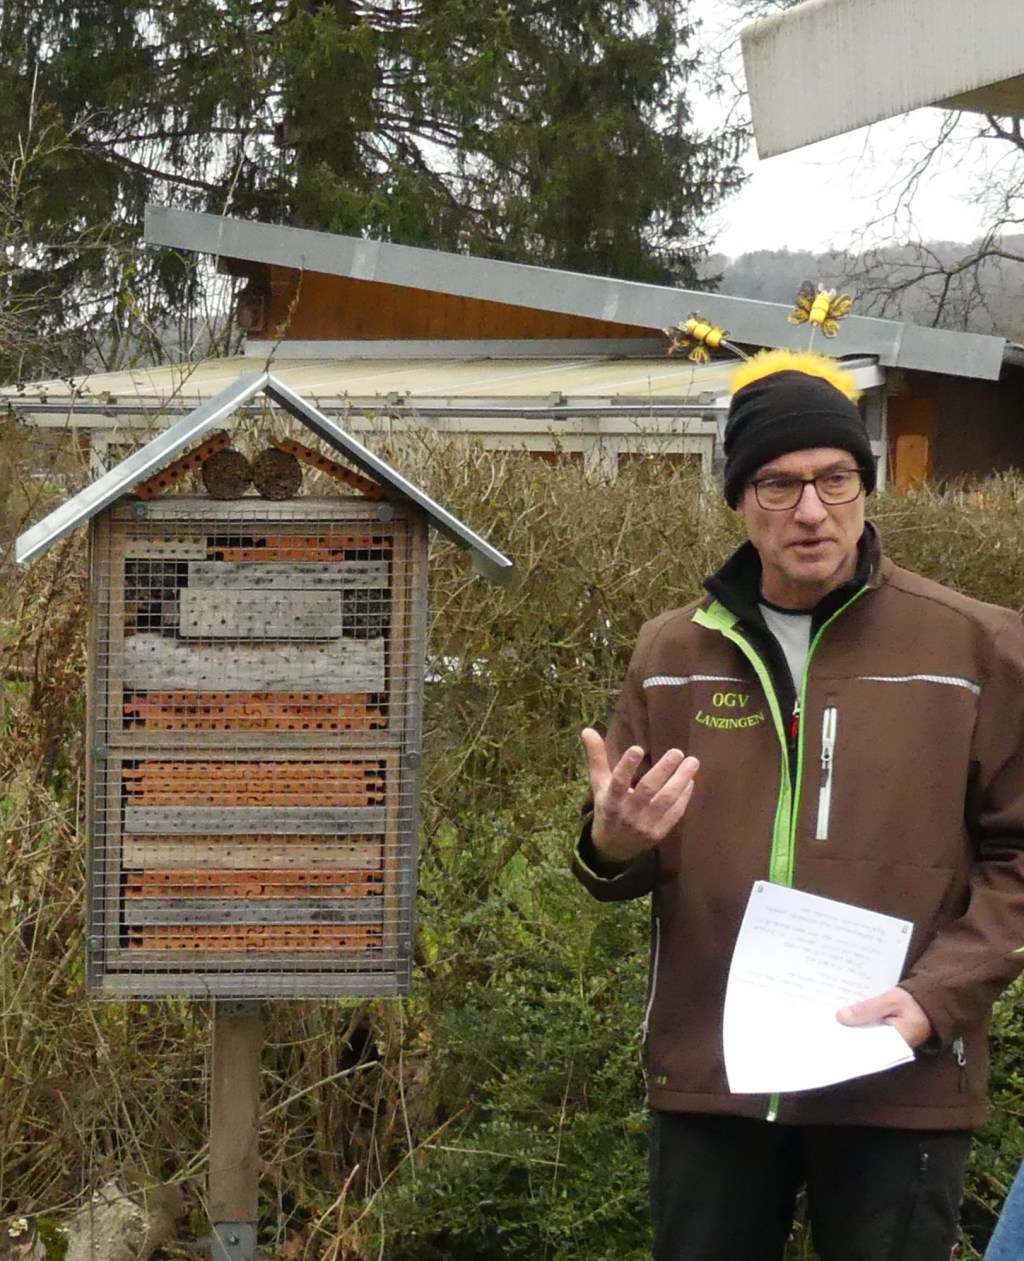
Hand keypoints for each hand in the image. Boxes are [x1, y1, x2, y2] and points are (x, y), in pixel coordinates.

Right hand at [581, 727, 698, 863]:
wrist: (613, 849)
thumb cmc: (606, 809)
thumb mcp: (599, 785)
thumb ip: (596, 757)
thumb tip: (587, 729)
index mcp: (610, 800)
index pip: (617, 783)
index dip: (627, 767)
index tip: (637, 749)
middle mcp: (627, 813)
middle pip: (647, 790)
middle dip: (663, 770)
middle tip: (677, 752)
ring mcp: (644, 825)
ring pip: (665, 801)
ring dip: (680, 781)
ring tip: (692, 762)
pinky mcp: (658, 834)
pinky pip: (674, 814)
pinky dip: (683, 797)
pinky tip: (690, 781)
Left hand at [836, 987, 933, 1047]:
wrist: (930, 999)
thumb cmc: (913, 1001)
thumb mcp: (890, 1001)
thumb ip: (867, 1009)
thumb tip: (841, 1017)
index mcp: (895, 1045)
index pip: (866, 1048)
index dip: (848, 1042)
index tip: (830, 1036)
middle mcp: (889, 1048)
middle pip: (862, 1043)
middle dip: (845, 1034)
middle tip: (823, 1027)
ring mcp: (885, 1040)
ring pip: (863, 1035)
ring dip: (850, 1027)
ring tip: (827, 1020)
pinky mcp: (883, 1031)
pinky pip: (867, 1029)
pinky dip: (857, 1022)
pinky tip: (842, 1014)